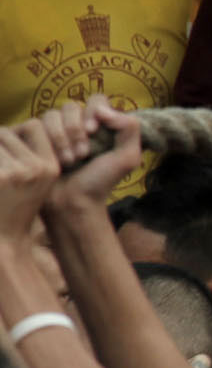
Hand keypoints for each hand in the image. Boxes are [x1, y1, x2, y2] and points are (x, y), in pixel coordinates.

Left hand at [0, 121, 61, 243]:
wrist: (3, 241)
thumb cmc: (13, 210)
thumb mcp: (34, 183)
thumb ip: (26, 156)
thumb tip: (8, 129)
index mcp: (51, 167)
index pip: (34, 126)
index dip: (15, 132)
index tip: (7, 151)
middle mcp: (38, 168)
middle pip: (7, 132)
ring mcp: (18, 172)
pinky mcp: (0, 177)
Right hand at [39, 97, 142, 214]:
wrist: (74, 202)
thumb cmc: (101, 181)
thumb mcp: (127, 157)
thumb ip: (129, 128)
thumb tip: (103, 109)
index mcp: (100, 124)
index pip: (96, 100)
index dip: (93, 111)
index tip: (93, 131)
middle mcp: (77, 124)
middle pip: (71, 106)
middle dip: (76, 129)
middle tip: (83, 153)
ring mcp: (55, 130)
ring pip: (52, 115)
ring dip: (62, 138)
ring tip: (71, 161)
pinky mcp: (36, 138)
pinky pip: (35, 125)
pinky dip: (47, 142)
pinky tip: (56, 160)